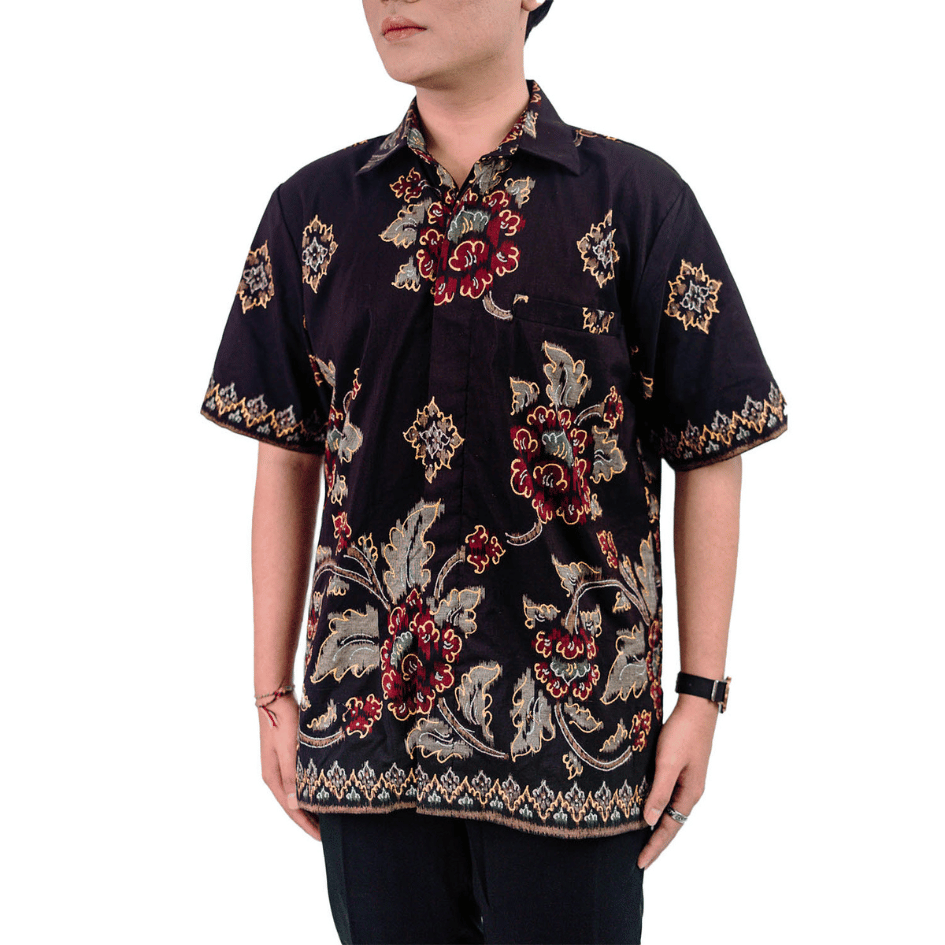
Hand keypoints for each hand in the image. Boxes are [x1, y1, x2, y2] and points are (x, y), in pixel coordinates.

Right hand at [259, 694, 321, 840]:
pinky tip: (321, 790)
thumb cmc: (284, 723)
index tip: (322, 839)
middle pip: (293, 805)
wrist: (276, 699)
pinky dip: (310, 790)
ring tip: (328, 815)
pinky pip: (299, 781)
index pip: (291, 810)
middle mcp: (275, 775)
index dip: (307, 826)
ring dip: (310, 805)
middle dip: (309, 819)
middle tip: (329, 832)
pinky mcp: (287, 756)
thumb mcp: (289, 752)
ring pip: (297, 793)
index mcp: (273, 778)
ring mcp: (280, 765)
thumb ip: (293, 778)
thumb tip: (296, 806)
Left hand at [637, 694, 717, 868]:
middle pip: (671, 823)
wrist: (695, 707)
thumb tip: (649, 822)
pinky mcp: (681, 767)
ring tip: (640, 838)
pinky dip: (657, 805)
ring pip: (669, 809)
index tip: (640, 864)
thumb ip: (659, 792)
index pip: (670, 829)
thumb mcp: (667, 763)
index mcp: (690, 794)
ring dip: (656, 824)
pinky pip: (668, 794)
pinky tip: (646, 805)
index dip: (654, 847)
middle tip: (639, 858)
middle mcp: (690, 790)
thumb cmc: (682, 733)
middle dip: (656, 841)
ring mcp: (687, 779)